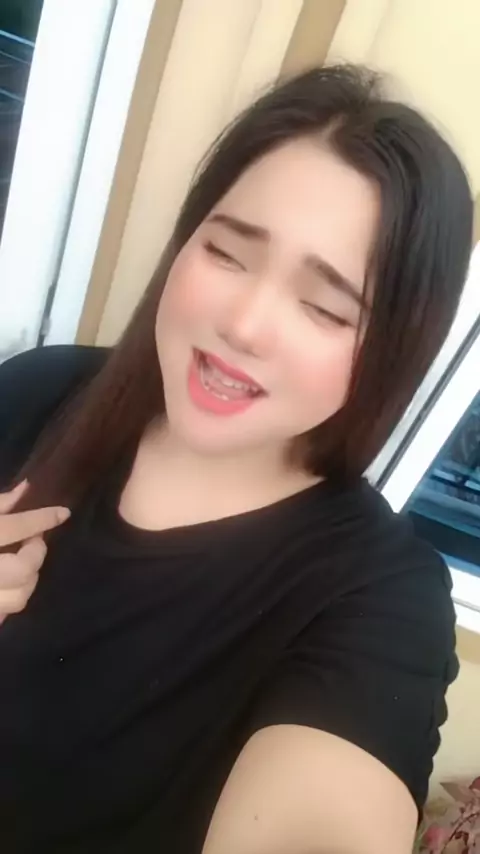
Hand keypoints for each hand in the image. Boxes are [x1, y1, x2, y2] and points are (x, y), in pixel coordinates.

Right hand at [0, 481, 69, 623]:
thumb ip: (0, 504)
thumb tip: (28, 488)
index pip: (17, 526)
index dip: (44, 519)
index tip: (63, 513)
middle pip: (23, 569)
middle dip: (35, 555)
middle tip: (34, 543)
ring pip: (19, 598)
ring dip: (27, 581)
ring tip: (22, 566)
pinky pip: (5, 615)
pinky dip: (12, 600)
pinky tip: (9, 586)